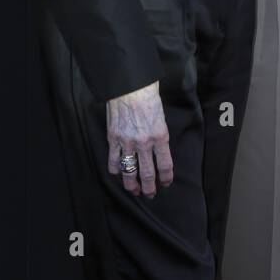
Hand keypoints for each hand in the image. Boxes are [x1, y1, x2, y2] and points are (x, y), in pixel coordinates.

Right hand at [107, 80, 172, 196]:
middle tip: (150, 194)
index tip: (166, 183)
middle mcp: (144, 142)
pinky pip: (113, 160)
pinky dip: (115, 170)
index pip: (165, 164)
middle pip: (147, 173)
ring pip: (129, 171)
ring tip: (134, 190)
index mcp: (160, 136)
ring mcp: (127, 142)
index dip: (166, 177)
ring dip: (131, 184)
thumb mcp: (161, 117)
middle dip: (149, 187)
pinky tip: (118, 173)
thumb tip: (157, 150)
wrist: (130, 85)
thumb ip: (159, 135)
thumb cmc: (148, 97)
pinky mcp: (113, 138)